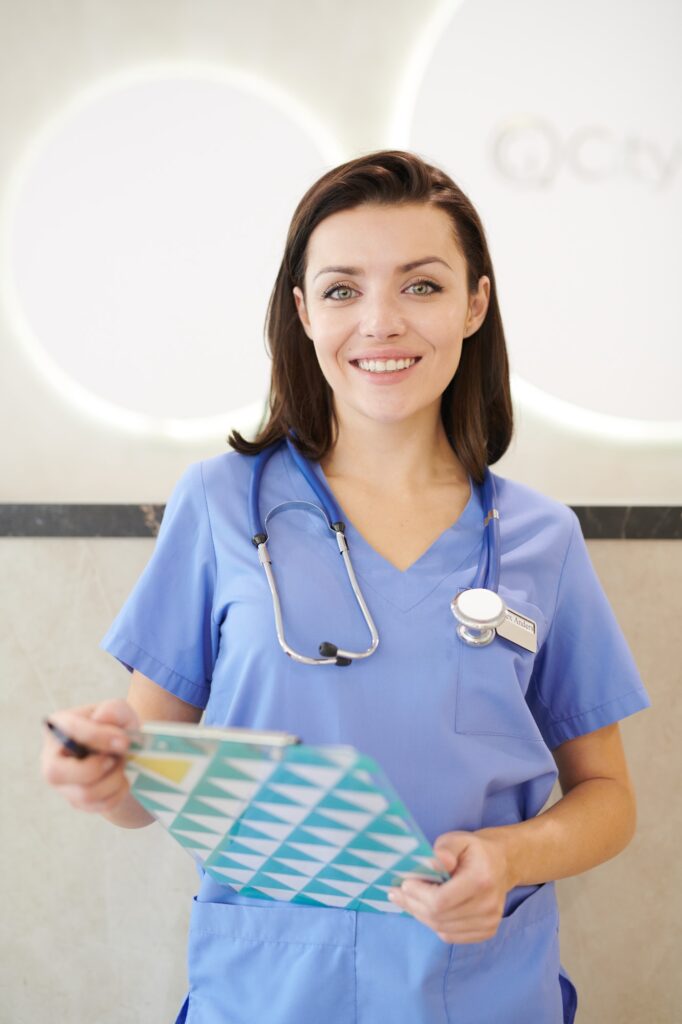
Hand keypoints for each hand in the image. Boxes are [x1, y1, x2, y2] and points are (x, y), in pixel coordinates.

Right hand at [41, 699, 138, 813]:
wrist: (124, 753)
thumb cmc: (117, 728)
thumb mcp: (120, 711)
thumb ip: (113, 709)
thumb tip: (101, 719)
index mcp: (58, 727)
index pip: (70, 733)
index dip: (99, 738)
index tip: (124, 742)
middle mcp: (52, 758)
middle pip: (57, 773)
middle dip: (96, 767)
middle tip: (116, 758)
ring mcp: (62, 784)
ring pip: (85, 793)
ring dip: (114, 779)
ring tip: (121, 765)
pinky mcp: (76, 801)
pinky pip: (99, 806)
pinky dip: (119, 793)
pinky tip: (121, 779)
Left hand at [388, 830, 512, 943]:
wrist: (501, 864)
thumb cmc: (473, 851)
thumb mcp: (458, 839)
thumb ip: (445, 849)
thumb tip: (431, 863)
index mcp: (481, 880)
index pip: (441, 900)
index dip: (418, 895)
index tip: (403, 884)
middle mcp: (488, 905)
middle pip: (439, 917)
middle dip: (413, 905)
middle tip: (395, 894)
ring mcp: (489, 922)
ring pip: (442, 929)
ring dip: (420, 915)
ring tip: (406, 901)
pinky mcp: (487, 931)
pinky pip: (451, 936)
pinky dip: (434, 925)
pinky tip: (425, 911)